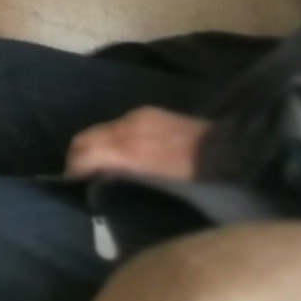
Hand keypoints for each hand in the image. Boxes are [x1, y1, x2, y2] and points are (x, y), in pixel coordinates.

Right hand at [63, 107, 210, 181]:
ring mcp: (137, 116)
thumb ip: (124, 180)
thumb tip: (100, 184)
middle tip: (79, 180)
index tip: (71, 188)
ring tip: (98, 169)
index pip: (84, 153)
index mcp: (128, 148)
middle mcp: (127, 126)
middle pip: (84, 138)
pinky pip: (116, 125)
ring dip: (93, 148)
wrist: (230, 150)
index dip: (72, 171)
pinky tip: (121, 155)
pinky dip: (108, 140)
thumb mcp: (158, 185)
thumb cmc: (196, 178)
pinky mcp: (149, 112)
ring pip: (99, 130)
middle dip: (76, 158)